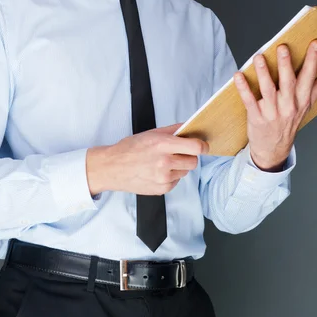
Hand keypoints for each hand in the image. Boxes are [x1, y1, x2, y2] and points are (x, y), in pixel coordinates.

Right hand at [86, 123, 208, 195]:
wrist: (113, 167)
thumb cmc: (130, 148)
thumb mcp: (151, 133)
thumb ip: (173, 130)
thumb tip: (190, 127)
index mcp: (163, 144)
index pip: (195, 147)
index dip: (203, 146)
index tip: (204, 146)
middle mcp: (164, 162)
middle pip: (193, 161)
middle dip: (189, 156)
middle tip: (178, 153)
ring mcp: (163, 178)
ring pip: (185, 172)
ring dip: (179, 167)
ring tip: (163, 162)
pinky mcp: (161, 189)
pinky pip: (176, 181)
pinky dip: (171, 176)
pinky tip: (157, 171)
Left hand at [233, 39, 316, 171]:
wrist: (273, 149)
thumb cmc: (289, 121)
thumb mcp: (307, 104)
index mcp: (302, 100)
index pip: (309, 77)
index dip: (312, 60)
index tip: (314, 43)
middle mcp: (289, 106)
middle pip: (288, 83)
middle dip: (286, 64)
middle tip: (282, 47)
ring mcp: (272, 112)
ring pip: (268, 90)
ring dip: (263, 73)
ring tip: (259, 57)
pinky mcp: (256, 117)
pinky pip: (249, 101)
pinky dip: (243, 88)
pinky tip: (239, 76)